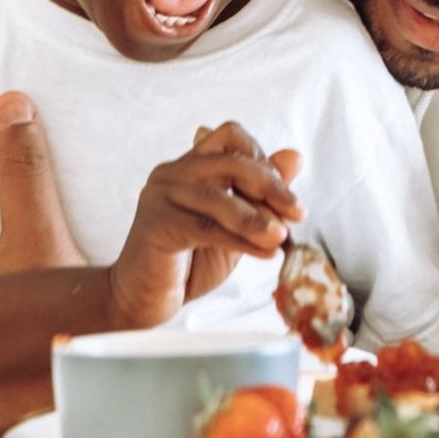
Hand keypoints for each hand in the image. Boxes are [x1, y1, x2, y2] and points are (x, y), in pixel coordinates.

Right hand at [110, 120, 302, 329]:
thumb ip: (260, 193)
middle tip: (297, 212)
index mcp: (190, 165)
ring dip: (257, 217)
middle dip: (270, 185)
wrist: (142, 301)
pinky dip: (243, 241)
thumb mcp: (235, 225)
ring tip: (281, 237)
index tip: (288, 194)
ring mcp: (160, 195)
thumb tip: (296, 156)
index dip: (263, 159)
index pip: (231, 136)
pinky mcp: (156, 225)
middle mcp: (172, 172)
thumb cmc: (188, 263)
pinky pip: (207, 229)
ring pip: (218, 197)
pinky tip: (266, 254)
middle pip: (230, 160)